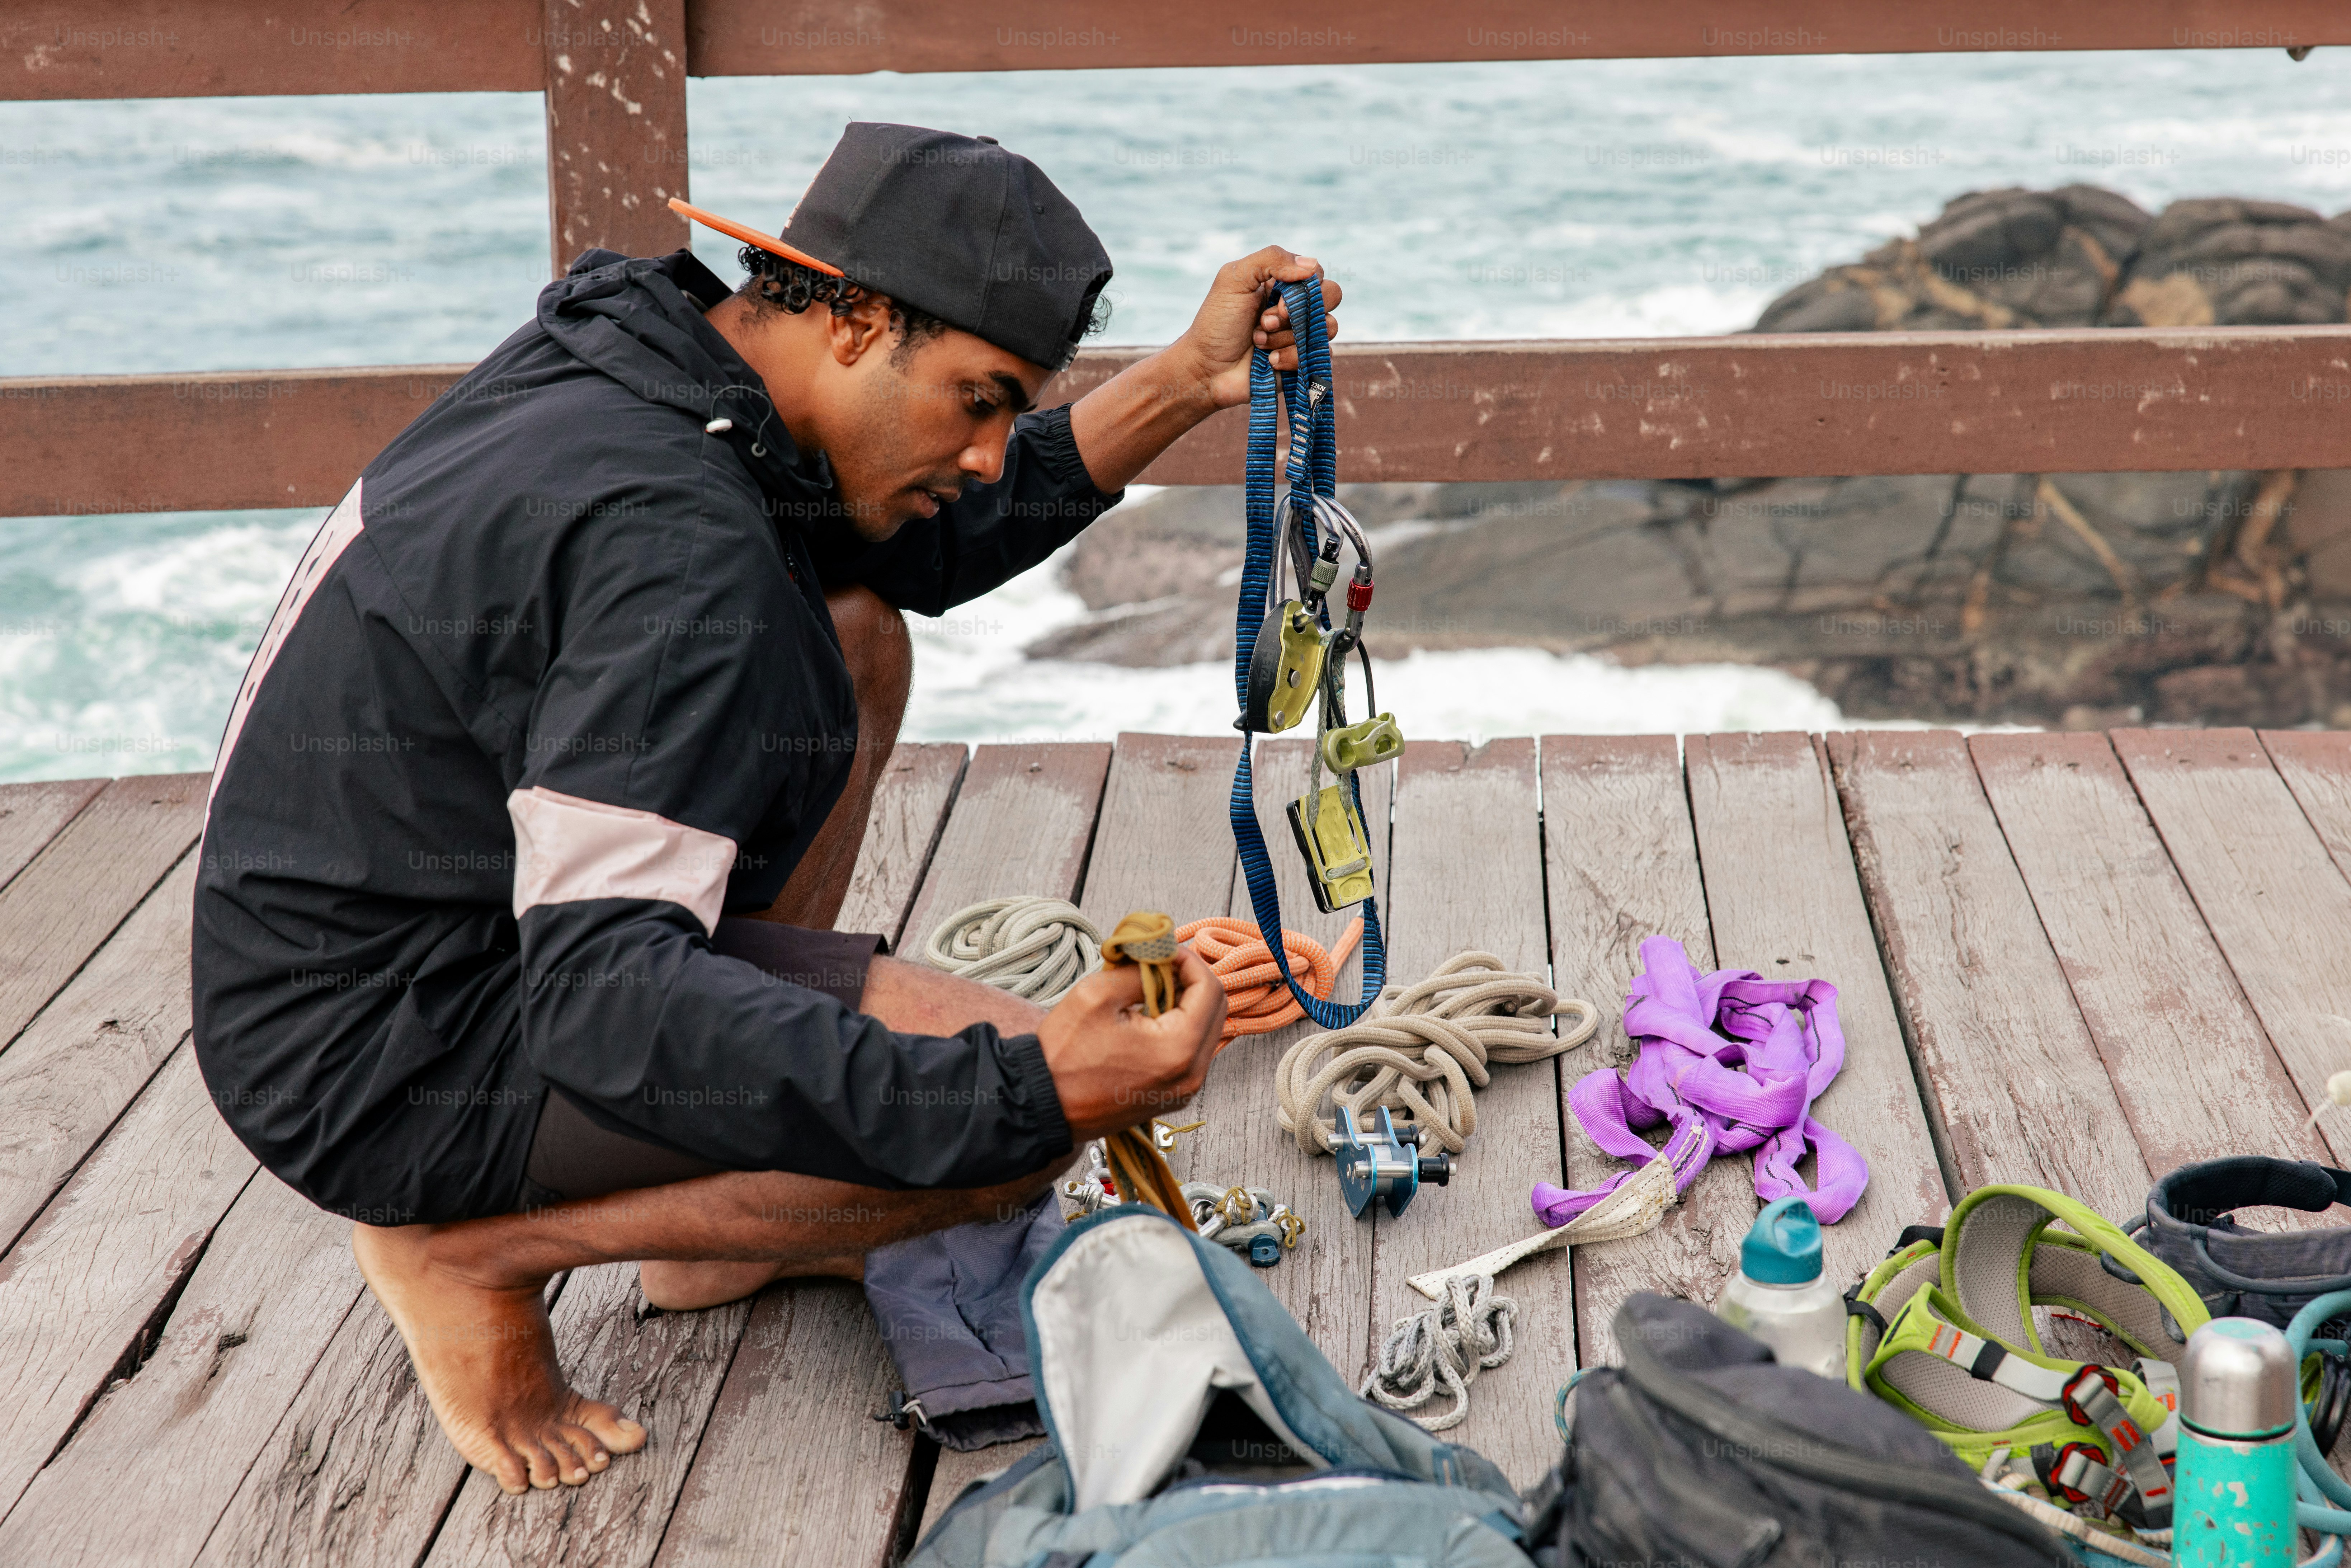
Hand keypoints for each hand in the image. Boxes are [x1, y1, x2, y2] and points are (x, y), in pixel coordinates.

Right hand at [1038, 947, 1227, 1139]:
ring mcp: (1184, 1090)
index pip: (1210, 990)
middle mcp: (1191, 1075)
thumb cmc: (1063, 1055)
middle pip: (1216, 1011)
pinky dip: (1178, 1027)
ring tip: (1151, 988)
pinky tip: (1149, 1016)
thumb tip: (1160, 960)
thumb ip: (1139, 972)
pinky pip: (1191, 1053)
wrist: (1042, 1105)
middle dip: (1191, 981)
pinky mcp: (1172, 1096)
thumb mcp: (1097, 995)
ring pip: (1206, 1032)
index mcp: (1178, 1049)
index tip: (1166, 949)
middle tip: (1162, 965)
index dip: (1190, 961)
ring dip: (1186, 1004)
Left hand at [1171, 246, 1345, 410]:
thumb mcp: (1234, 278)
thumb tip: (1312, 266)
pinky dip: (1291, 358)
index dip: (1303, 286)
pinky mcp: (1303, 360)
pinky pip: (1321, 355)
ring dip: (1288, 336)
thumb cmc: (1216, 322)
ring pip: (1327, 327)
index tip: (1275, 300)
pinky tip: (1268, 362)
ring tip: (1258, 342)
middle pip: (1332, 295)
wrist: (1206, 370)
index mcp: (1282, 283)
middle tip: (1264, 322)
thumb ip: (1271, 259)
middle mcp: (1296, 306)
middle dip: (1298, 312)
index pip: (1316, 273)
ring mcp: (1301, 333)